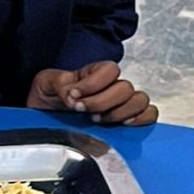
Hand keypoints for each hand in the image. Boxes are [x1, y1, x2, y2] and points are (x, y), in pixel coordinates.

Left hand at [27, 60, 158, 125]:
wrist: (43, 117)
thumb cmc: (46, 96)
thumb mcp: (45, 83)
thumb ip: (59, 83)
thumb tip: (73, 97)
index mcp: (93, 73)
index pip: (110, 69)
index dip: (94, 84)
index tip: (74, 97)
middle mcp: (111, 86)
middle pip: (125, 88)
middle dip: (102, 103)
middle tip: (83, 111)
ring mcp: (121, 103)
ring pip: (140, 101)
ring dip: (120, 113)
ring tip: (98, 120)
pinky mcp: (126, 120)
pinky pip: (149, 115)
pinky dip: (141, 119)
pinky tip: (121, 124)